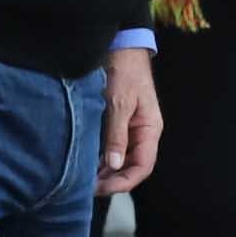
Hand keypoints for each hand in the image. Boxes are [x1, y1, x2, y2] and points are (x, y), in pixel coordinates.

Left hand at [97, 44, 162, 195]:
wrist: (120, 47)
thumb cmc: (124, 72)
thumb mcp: (119, 103)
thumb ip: (117, 135)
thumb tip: (113, 166)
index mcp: (150, 130)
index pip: (143, 166)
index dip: (124, 182)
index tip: (103, 188)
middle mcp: (142, 133)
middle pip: (132, 167)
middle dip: (113, 180)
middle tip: (88, 188)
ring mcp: (131, 129)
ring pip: (121, 159)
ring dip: (106, 171)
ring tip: (85, 179)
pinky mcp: (118, 123)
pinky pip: (113, 147)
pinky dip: (101, 158)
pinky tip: (87, 163)